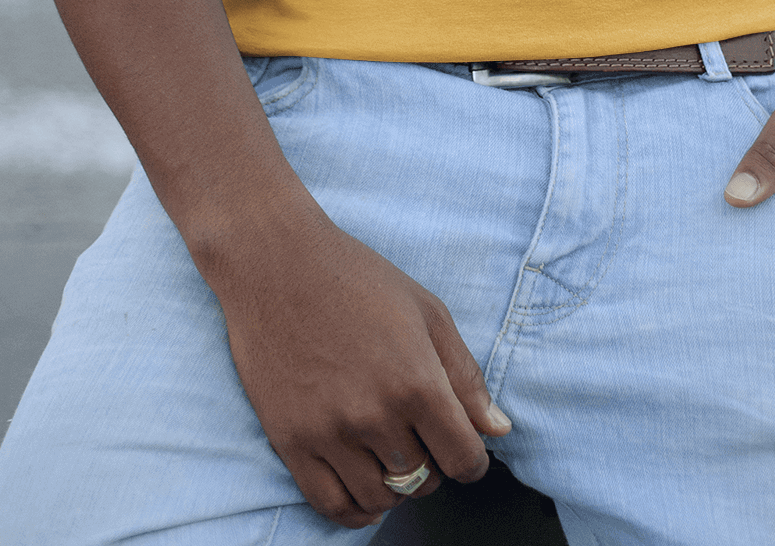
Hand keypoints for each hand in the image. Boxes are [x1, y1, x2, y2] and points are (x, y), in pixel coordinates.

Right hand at [207, 198, 511, 528]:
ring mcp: (330, 432)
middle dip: (433, 466)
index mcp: (416, 380)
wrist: (276, 264)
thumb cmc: (357, 278)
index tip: (465, 450)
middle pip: (424, 480)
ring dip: (396, 487)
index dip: (472, 460)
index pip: (464, 458)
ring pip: (381, 497)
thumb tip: (498, 432)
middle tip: (422, 439)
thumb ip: (466, 376)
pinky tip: (366, 492)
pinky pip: (331, 505)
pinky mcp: (291, 441)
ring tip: (392, 456)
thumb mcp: (427, 311)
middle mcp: (375, 414)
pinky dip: (356, 510)